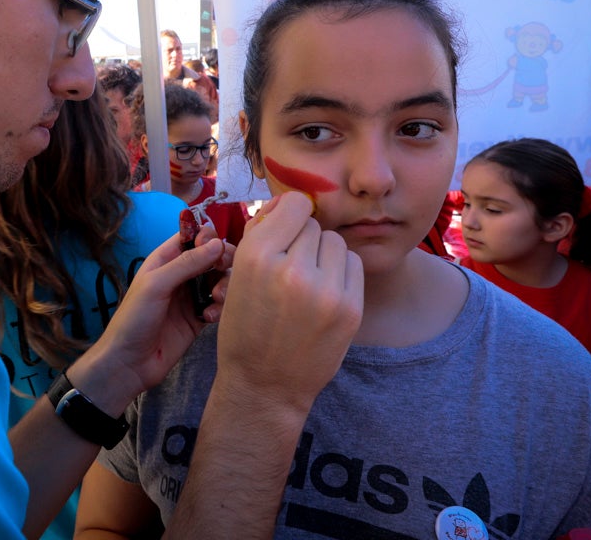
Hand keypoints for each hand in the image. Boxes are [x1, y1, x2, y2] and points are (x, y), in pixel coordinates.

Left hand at [69, 224, 233, 412]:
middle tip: (223, 272)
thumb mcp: (157, 285)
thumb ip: (187, 263)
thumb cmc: (134, 319)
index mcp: (165, 260)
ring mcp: (191, 297)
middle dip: (222, 262)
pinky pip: (219, 305)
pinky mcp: (199, 319)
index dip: (208, 238)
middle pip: (212, 257)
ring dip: (224, 286)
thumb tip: (217, 244)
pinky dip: (220, 307)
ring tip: (216, 299)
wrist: (130, 363)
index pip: (192, 237)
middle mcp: (180, 275)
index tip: (217, 248)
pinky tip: (210, 318)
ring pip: (219, 280)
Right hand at [216, 191, 362, 413]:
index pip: (294, 204)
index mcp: (256, 257)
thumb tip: (290, 204)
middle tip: (289, 266)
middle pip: (314, 225)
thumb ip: (262, 236)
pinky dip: (340, 272)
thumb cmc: (246, 328)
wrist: (265, 385)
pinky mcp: (350, 308)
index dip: (288, 214)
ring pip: (336, 242)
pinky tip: (324, 292)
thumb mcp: (237, 277)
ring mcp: (325, 291)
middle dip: (302, 240)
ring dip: (323, 254)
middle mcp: (291, 269)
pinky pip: (353, 265)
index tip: (283, 230)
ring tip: (308, 280)